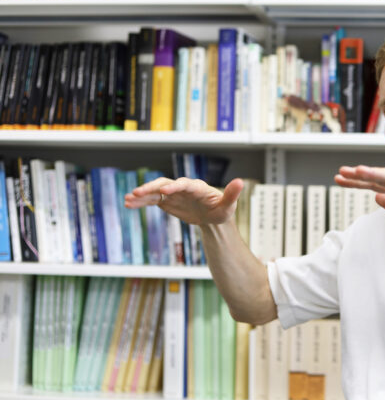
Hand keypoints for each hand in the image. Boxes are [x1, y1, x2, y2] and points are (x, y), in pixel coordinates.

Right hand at [124, 177, 243, 225]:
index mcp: (197, 187)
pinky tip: (128, 204)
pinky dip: (140, 202)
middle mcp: (182, 187)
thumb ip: (232, 194)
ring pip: (155, 191)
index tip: (164, 192)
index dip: (174, 187)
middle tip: (137, 193)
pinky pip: (151, 201)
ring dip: (142, 194)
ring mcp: (173, 194)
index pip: (184, 184)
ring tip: (128, 199)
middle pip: (164, 184)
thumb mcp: (228, 205)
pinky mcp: (166, 201)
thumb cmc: (222, 210)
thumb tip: (241, 182)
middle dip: (151, 188)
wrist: (213, 217)